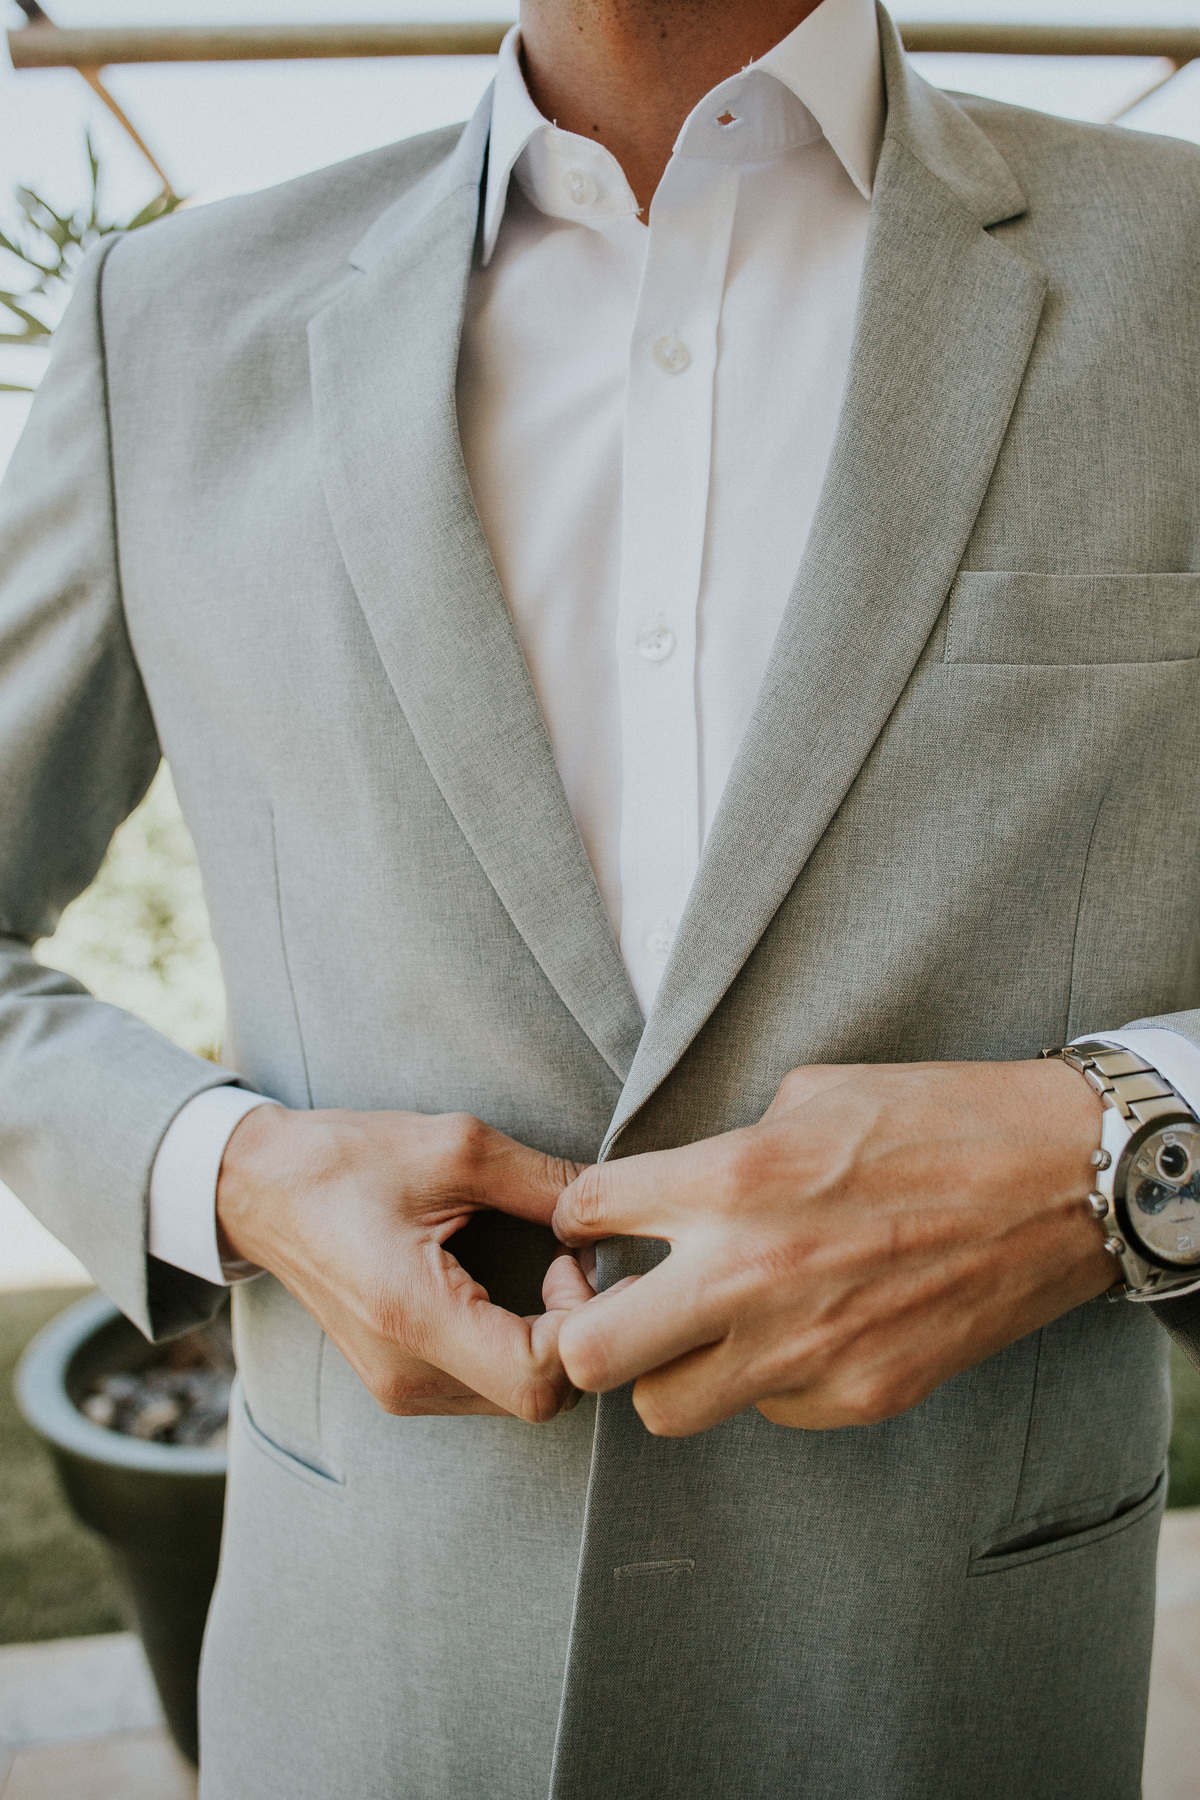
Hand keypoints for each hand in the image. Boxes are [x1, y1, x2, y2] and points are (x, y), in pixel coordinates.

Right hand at [217, 1105, 593, 1422]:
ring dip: (554, 1342)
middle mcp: (407, 1374)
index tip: (579, 1262)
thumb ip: (544, 1181)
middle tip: (570, 1261)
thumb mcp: (455, 1146)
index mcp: (412, 1315)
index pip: (538, 1376)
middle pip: (540, 1398)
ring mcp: (401, 1390)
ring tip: (547, 1268)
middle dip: (578, 1333)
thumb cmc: (347, 1160)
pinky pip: (490, 1387)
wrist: (261, 1189)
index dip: (586, 1326)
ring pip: (521, 1400)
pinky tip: (518, 1290)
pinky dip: (523, 1347)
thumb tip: (617, 1203)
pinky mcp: (402, 1385)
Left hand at [552, 1059, 1112, 1436]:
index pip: (586, 1212)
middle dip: (582, 1329)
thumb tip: (674, 1194)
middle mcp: (750, 1274)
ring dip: (668, 1368)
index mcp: (730, 1179)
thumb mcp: (813, 1095)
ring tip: (703, 1330)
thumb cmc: (935, 1118)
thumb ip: (725, 1151)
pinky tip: (800, 1334)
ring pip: (665, 1407)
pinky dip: (764, 1381)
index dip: (579, 1216)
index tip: (597, 1222)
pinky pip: (766, 1411)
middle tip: (613, 1305)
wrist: (1058, 1179)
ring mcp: (804, 1350)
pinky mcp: (858, 1397)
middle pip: (589, 1354)